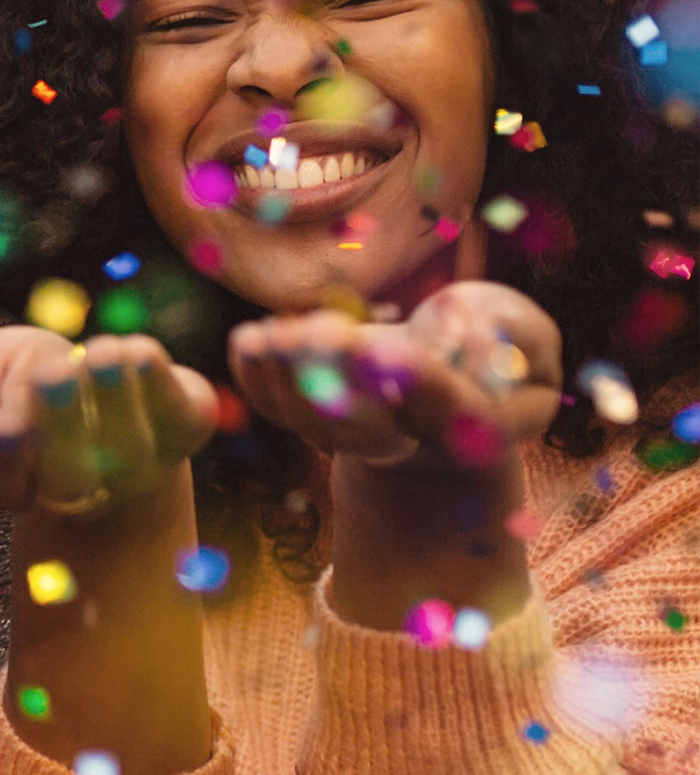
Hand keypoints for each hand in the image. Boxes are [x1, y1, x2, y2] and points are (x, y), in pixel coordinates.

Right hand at [0, 326, 214, 513]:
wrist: (103, 393)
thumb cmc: (29, 381)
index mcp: (10, 479)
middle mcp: (77, 487)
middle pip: (67, 472)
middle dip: (61, 420)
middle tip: (51, 375)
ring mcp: (139, 465)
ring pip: (128, 446)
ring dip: (113, 397)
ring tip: (99, 357)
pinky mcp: (186, 427)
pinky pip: (180, 413)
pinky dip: (159, 381)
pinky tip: (135, 354)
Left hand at [227, 281, 560, 469]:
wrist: (447, 388)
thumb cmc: (494, 349)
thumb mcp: (526, 338)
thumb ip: (516, 332)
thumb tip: (464, 341)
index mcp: (475, 429)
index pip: (447, 410)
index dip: (419, 383)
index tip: (389, 351)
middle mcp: (411, 442)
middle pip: (368, 428)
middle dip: (339, 380)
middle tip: (316, 333)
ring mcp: (357, 437)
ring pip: (316, 423)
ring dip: (288, 377)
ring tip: (268, 336)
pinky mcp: (316, 420)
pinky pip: (281, 408)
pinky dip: (260, 377)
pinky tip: (248, 342)